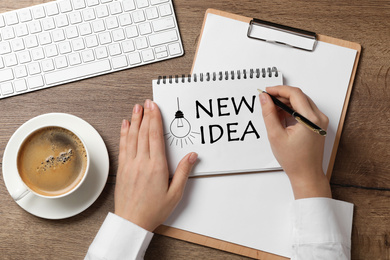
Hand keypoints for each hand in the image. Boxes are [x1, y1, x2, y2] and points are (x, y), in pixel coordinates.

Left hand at [114, 100, 197, 231]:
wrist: (131, 222)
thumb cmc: (154, 210)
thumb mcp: (175, 193)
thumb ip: (184, 172)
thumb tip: (192, 155)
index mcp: (156, 167)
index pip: (155, 136)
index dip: (154, 119)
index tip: (154, 107)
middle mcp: (141, 162)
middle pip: (143, 133)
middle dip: (145, 115)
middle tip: (146, 102)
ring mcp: (130, 165)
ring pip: (132, 137)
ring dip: (134, 121)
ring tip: (136, 108)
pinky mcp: (122, 169)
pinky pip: (123, 147)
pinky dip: (124, 134)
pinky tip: (125, 125)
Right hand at [259, 86, 330, 198]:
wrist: (306, 174)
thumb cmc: (294, 160)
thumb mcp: (276, 135)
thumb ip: (269, 114)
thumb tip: (264, 98)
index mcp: (311, 119)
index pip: (295, 94)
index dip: (279, 90)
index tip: (267, 91)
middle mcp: (319, 118)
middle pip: (299, 96)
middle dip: (281, 95)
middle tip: (266, 100)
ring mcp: (320, 121)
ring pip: (302, 102)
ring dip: (286, 102)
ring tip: (272, 110)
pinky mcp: (318, 125)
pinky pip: (305, 110)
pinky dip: (292, 110)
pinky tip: (281, 116)